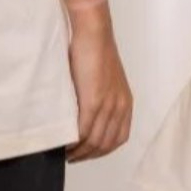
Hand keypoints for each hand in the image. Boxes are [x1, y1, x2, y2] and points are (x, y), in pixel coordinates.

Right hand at [66, 17, 132, 161]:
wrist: (93, 33)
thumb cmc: (94, 51)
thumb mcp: (103, 80)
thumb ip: (99, 98)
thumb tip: (82, 115)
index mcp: (126, 102)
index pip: (118, 138)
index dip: (102, 150)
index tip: (86, 153)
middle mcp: (120, 107)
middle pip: (106, 144)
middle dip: (88, 155)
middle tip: (71, 157)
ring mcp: (108, 105)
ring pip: (94, 141)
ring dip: (79, 151)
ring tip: (65, 153)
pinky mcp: (94, 101)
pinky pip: (84, 130)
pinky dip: (73, 141)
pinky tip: (64, 143)